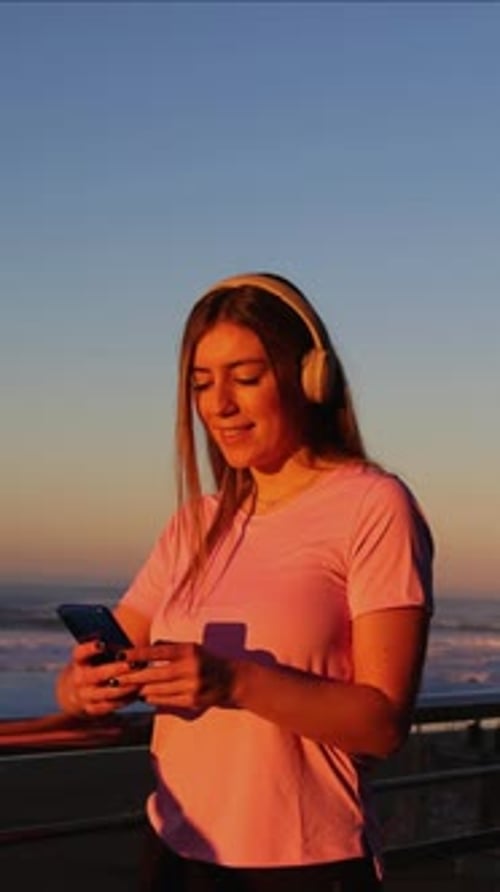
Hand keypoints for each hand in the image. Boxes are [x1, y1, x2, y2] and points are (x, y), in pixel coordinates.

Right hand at [63, 640, 140, 716]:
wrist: (72, 693)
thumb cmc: (90, 666)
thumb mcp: (90, 657)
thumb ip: (104, 649)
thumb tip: (126, 640)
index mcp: (78, 662)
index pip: (80, 653)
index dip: (90, 648)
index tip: (102, 643)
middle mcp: (79, 679)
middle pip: (98, 674)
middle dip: (117, 669)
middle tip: (133, 664)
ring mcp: (85, 695)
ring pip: (109, 692)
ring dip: (127, 686)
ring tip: (142, 679)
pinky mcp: (92, 708)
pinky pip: (112, 705)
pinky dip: (126, 699)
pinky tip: (138, 691)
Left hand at [117, 641, 234, 710]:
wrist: (231, 680)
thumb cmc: (206, 660)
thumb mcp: (191, 647)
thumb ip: (169, 647)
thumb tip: (144, 650)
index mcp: (188, 650)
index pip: (157, 652)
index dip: (137, 654)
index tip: (120, 655)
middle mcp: (190, 668)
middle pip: (154, 674)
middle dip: (132, 676)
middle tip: (116, 677)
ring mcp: (191, 686)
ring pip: (157, 690)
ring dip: (140, 689)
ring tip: (126, 687)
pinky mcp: (192, 702)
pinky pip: (166, 701)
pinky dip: (152, 698)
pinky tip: (144, 695)